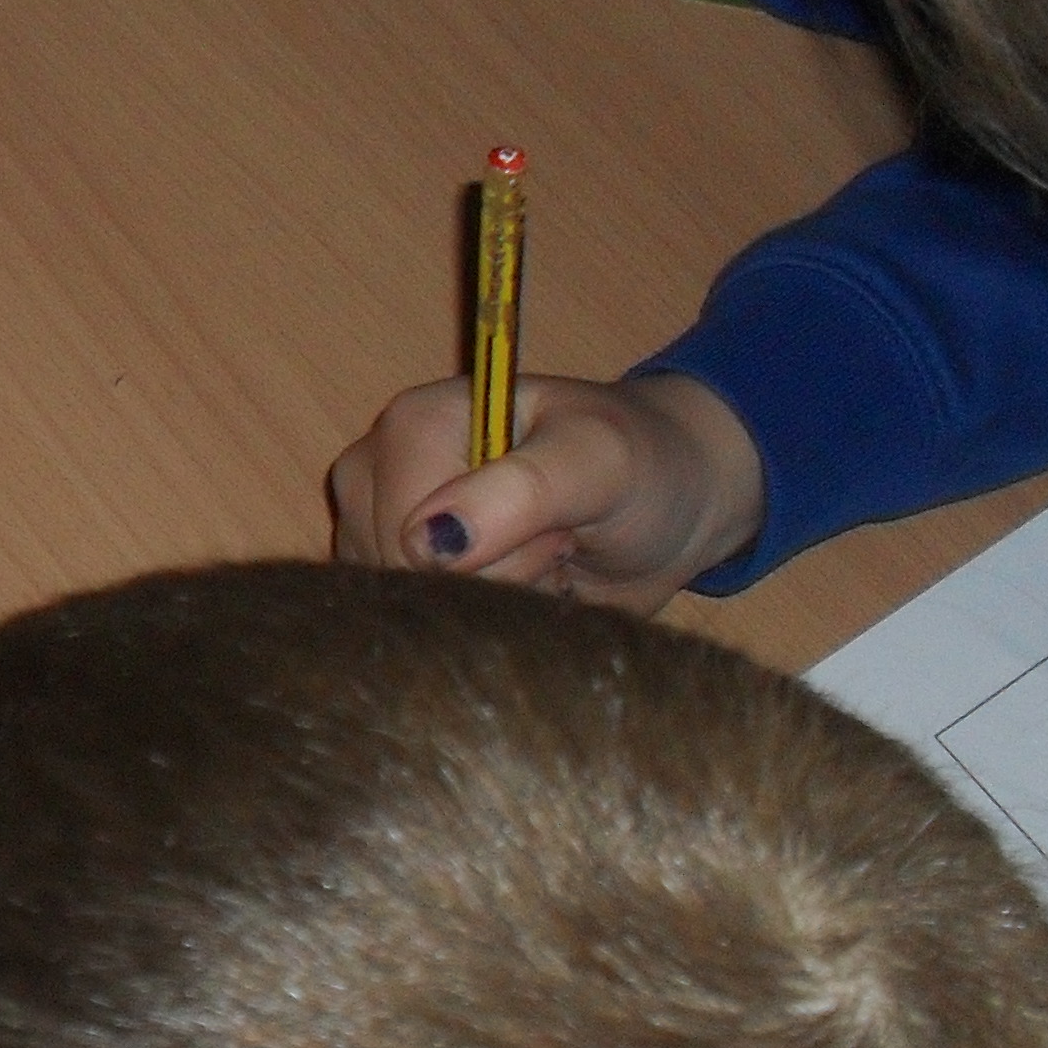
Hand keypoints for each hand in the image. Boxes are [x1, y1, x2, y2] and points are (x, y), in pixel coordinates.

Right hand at [326, 371, 767, 615]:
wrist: (669, 502)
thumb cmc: (641, 466)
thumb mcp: (600, 463)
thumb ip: (521, 493)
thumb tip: (429, 543)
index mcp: (413, 425)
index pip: (409, 538)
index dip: (492, 557)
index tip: (557, 524)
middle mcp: (378, 472)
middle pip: (404, 577)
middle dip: (491, 578)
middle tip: (553, 541)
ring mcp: (381, 525)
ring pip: (411, 607)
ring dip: (488, 599)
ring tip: (538, 558)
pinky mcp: (397, 568)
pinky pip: (416, 622)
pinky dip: (474, 616)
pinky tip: (516, 581)